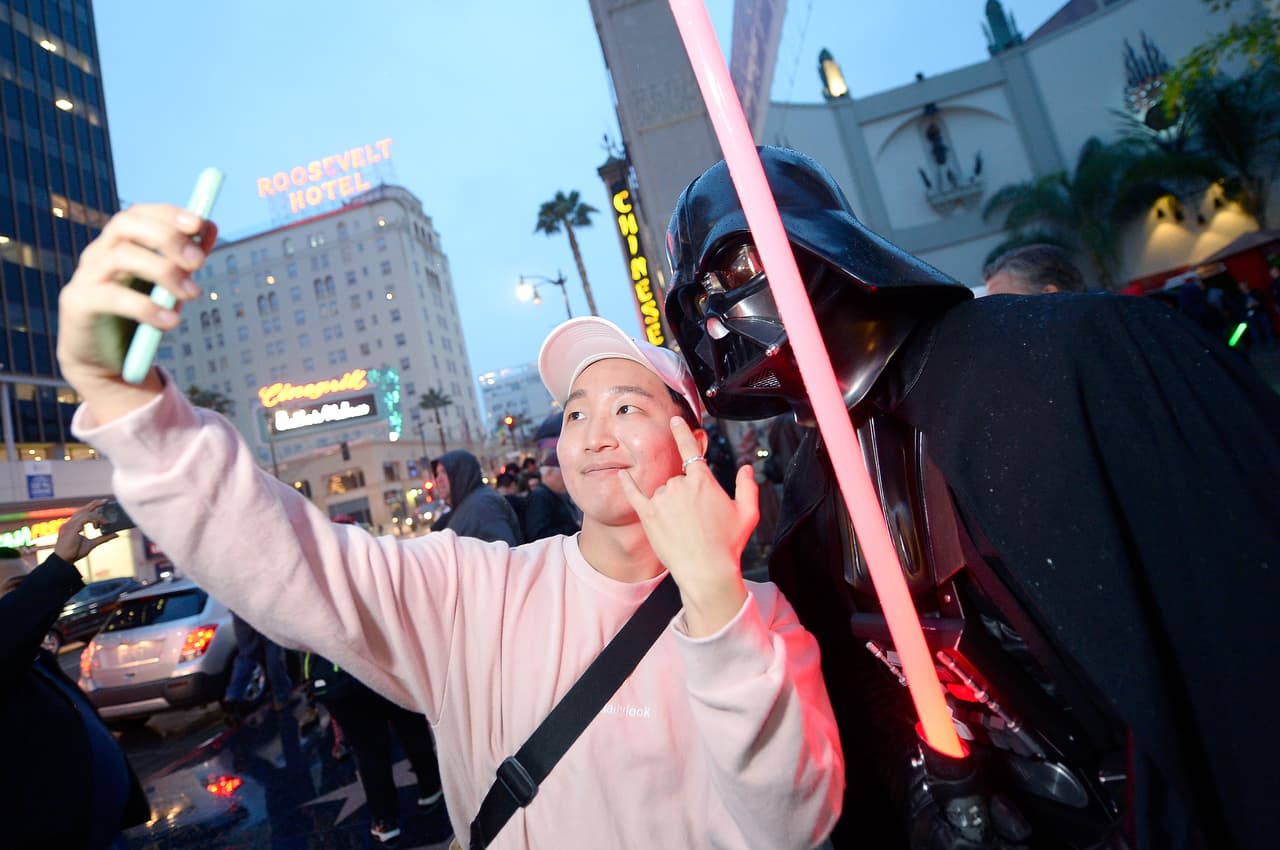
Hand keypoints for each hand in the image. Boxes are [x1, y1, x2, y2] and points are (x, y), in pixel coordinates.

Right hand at [53, 499, 116, 562]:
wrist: (64, 561)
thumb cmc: (74, 553)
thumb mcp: (92, 544)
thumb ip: (103, 538)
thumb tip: (116, 534)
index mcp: (72, 525)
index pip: (82, 512)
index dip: (92, 505)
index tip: (104, 502)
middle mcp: (69, 523)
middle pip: (82, 509)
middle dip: (95, 503)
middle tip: (106, 501)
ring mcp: (69, 525)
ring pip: (85, 513)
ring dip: (97, 516)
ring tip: (105, 523)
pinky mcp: (71, 528)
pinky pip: (84, 518)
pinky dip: (94, 520)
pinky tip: (98, 526)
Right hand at [56, 204, 216, 422]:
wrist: (102, 359)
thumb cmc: (138, 316)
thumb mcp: (167, 286)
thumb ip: (186, 259)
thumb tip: (210, 227)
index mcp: (119, 244)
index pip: (138, 213)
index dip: (167, 213)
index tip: (199, 223)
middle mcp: (99, 253)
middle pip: (125, 224)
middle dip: (167, 237)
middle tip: (198, 262)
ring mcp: (85, 276)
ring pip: (122, 256)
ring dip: (164, 271)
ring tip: (193, 294)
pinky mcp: (79, 303)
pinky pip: (112, 297)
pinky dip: (146, 307)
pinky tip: (171, 320)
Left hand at [618, 416, 757, 636]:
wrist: (707, 571)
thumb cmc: (728, 544)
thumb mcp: (747, 513)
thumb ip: (747, 487)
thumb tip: (746, 468)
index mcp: (703, 481)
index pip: (690, 449)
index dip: (682, 433)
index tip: (675, 420)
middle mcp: (679, 485)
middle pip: (678, 480)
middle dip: (685, 494)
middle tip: (697, 520)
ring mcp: (662, 499)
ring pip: (663, 492)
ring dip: (670, 503)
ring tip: (683, 528)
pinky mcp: (648, 515)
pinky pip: (635, 494)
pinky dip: (627, 484)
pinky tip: (622, 476)